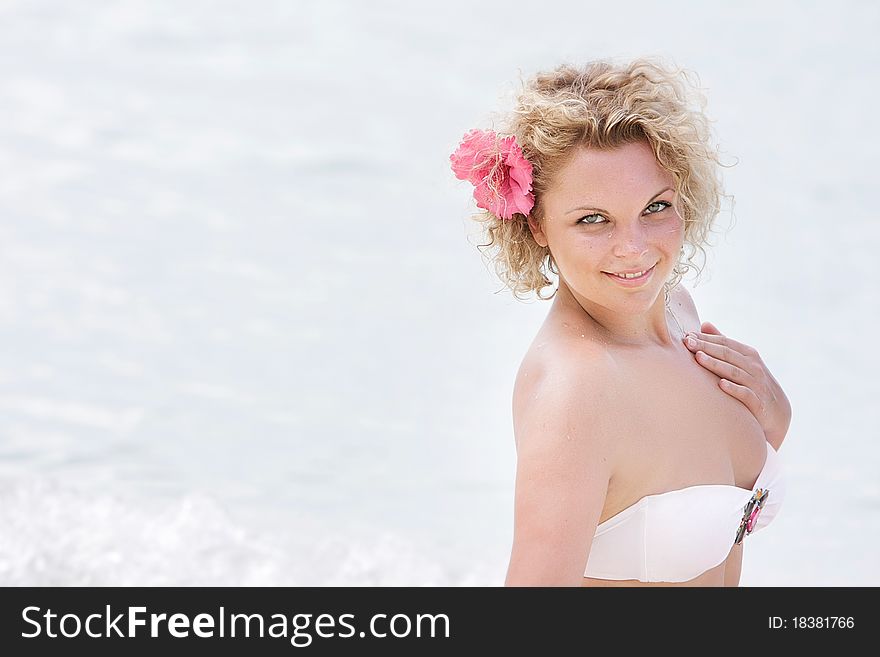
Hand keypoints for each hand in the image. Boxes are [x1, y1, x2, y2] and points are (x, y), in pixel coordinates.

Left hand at [683, 321, 791, 447]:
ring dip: (716, 364)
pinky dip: (733, 389)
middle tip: (687, 342)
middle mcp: (753, 366)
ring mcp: (756, 384)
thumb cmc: (753, 383)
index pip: (725, 343)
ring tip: (699, 358)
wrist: (777, 412)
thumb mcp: (742, 361)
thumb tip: (705, 324)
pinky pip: (745, 394)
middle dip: (707, 347)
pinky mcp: (758, 402)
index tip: (687, 335)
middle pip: (727, 354)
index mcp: (748, 354)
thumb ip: (724, 343)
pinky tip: (720, 385)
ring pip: (734, 372)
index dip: (706, 338)